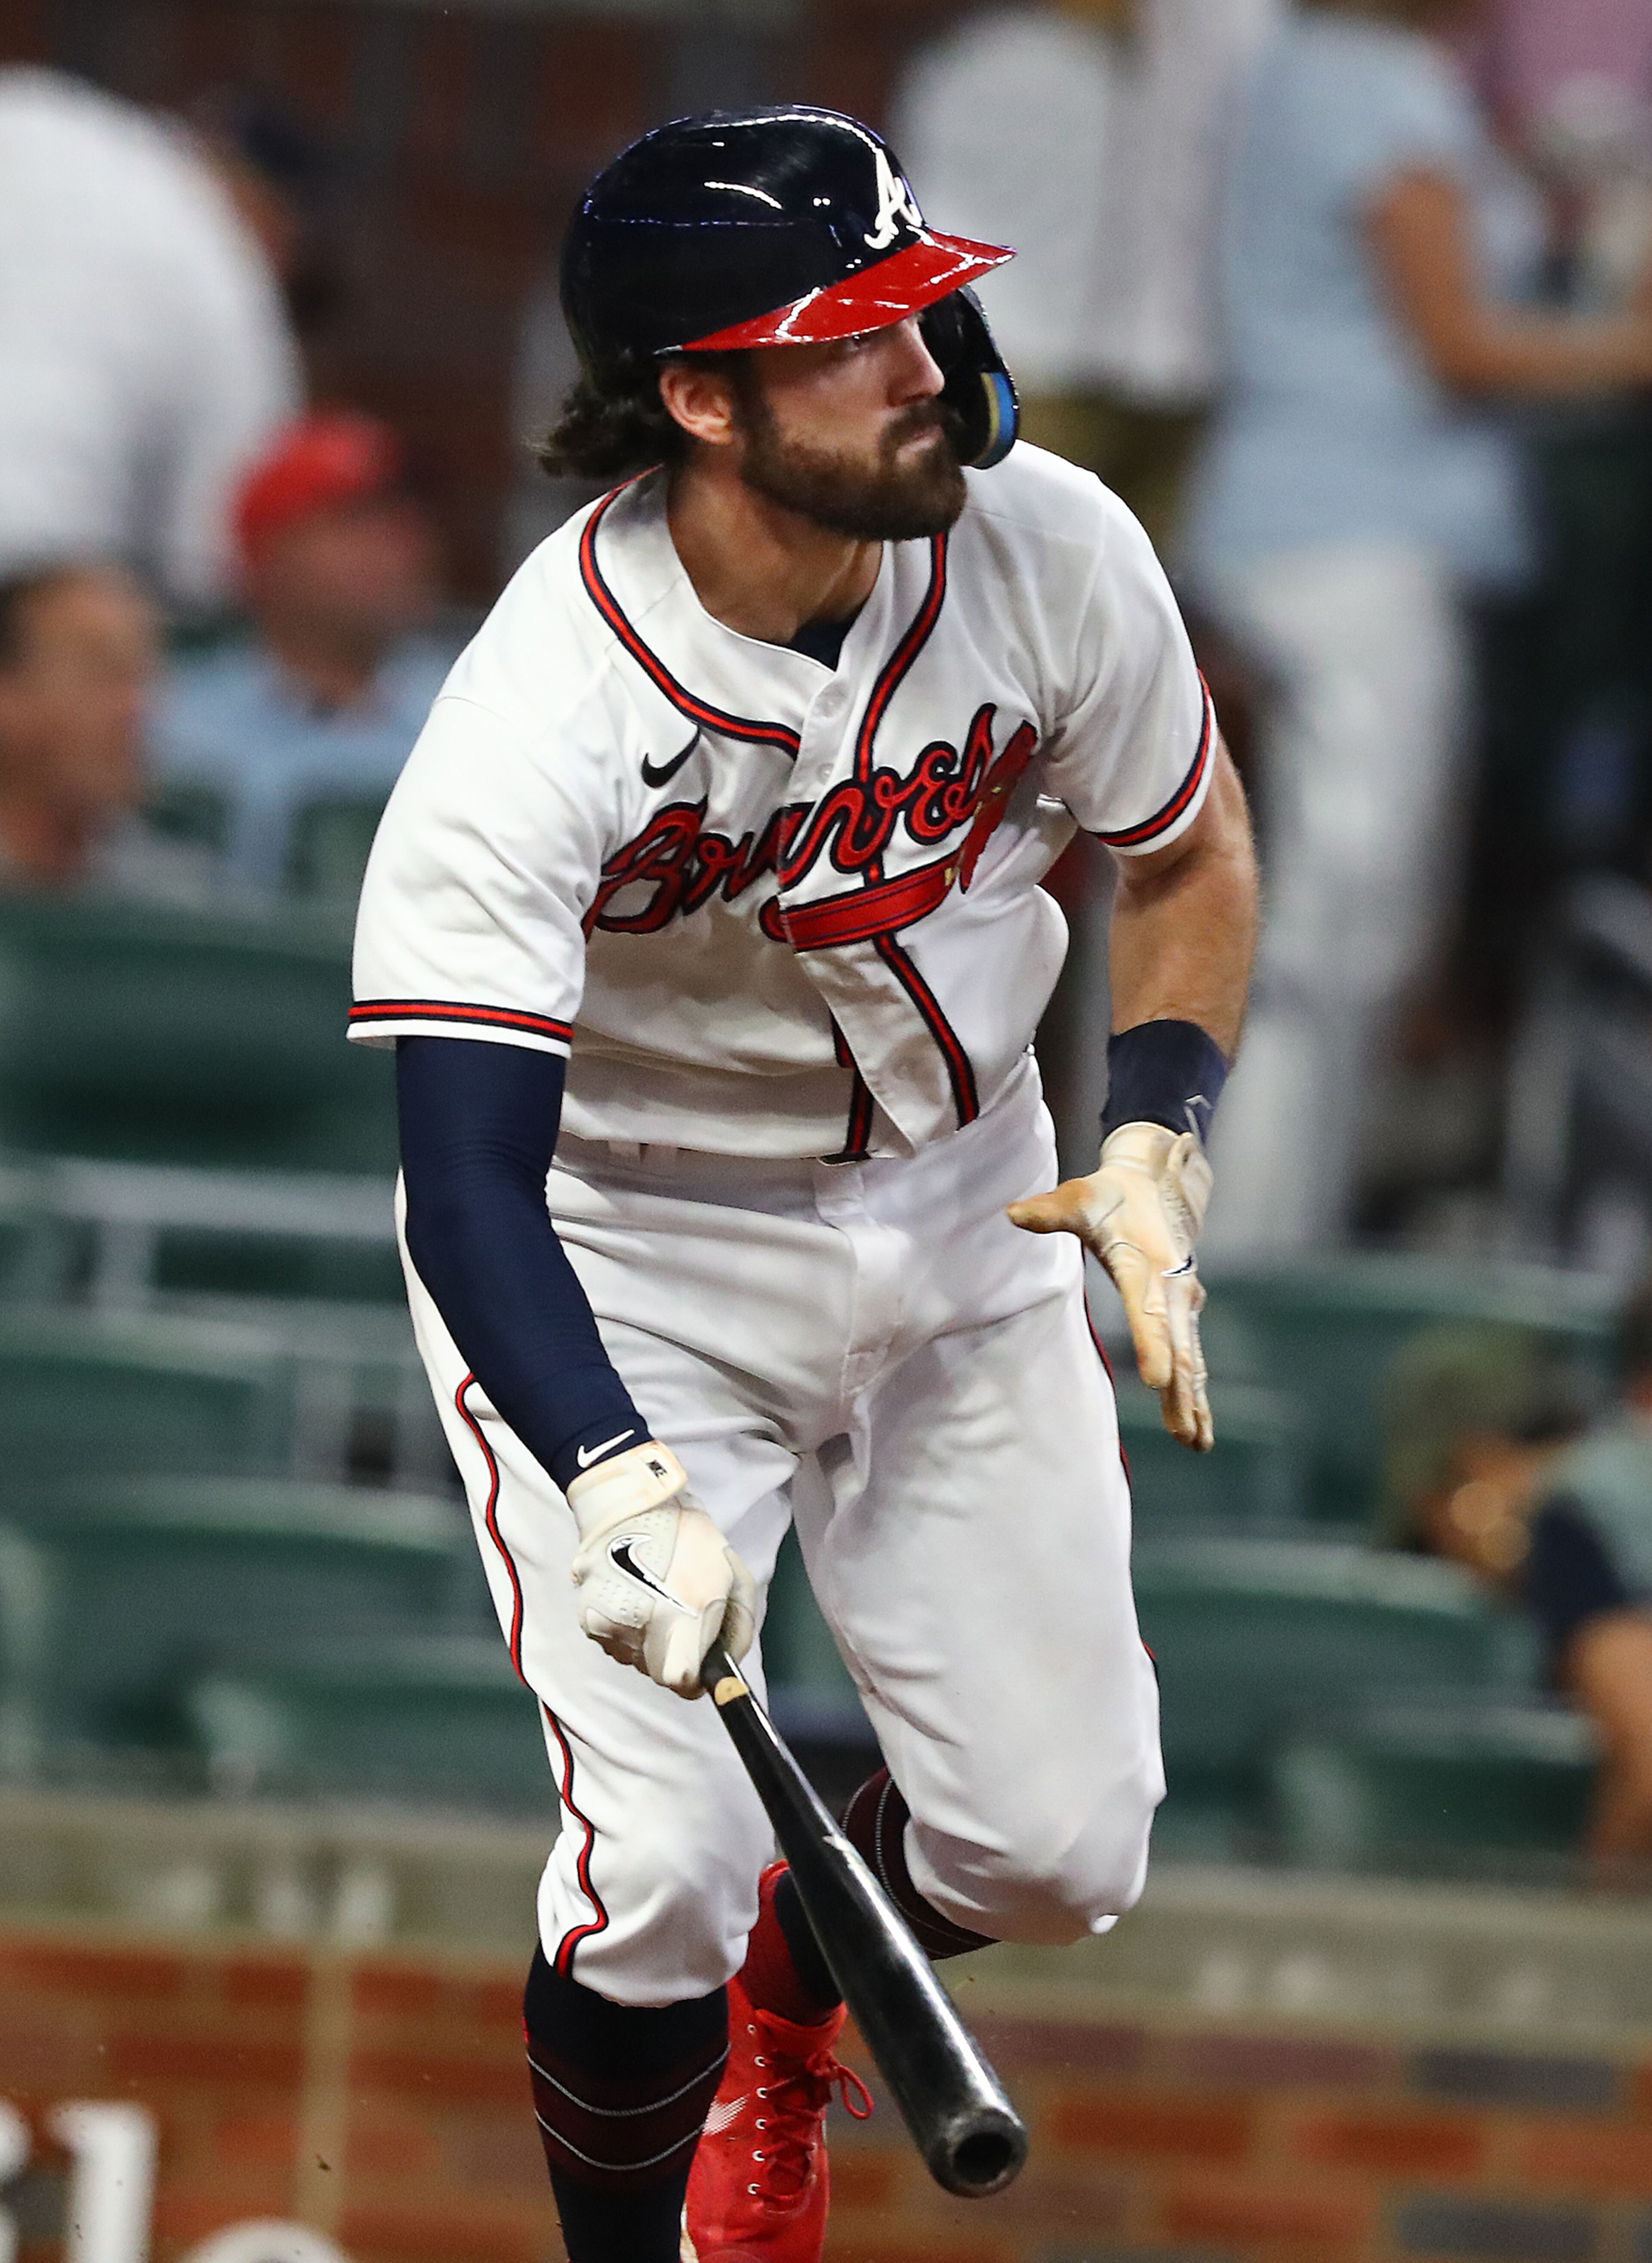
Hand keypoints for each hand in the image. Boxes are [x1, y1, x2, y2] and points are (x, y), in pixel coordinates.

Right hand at [566, 1441, 756, 1698]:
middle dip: (673, 1660)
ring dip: (649, 1645)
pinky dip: (627, 1631)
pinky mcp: (588, 1620)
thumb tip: (726, 1666)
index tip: (700, 1669)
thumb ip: (738, 1627)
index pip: (680, 1681)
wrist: (630, 1505)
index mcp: (680, 1616)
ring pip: (636, 1660)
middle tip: (679, 1624)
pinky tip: (634, 1599)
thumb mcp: (734, 1575)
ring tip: (655, 1602)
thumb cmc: (690, 1537)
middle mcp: (640, 1628)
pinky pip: (615, 1643)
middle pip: (658, 1674)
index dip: (694, 1681)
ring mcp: (609, 1626)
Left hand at [1008, 1121, 1213, 1449]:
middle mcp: (1172, 1287)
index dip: (1153, 1345)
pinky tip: (1196, 1429)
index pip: (1148, 1311)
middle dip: (1180, 1392)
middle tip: (1182, 1434)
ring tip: (1195, 1443)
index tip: (1155, 1381)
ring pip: (1191, 1359)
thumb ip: (1050, 1211)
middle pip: (1178, 1346)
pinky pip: (1193, 1357)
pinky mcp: (1184, 1313)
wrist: (1159, 1182)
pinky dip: (1196, 1393)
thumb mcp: (1080, 1197)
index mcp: (1146, 1264)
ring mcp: (1183, 1302)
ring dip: (1193, 1401)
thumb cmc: (1111, 1196)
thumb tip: (1012, 1213)